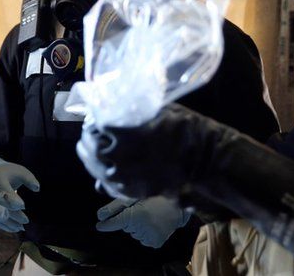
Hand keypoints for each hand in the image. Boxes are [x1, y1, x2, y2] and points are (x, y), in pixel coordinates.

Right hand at [0, 157, 39, 232]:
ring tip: (21, 228)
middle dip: (14, 215)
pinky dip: (4, 225)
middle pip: (1, 206)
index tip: (24, 206)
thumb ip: (29, 179)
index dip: (14, 201)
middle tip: (26, 221)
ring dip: (9, 223)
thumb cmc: (9, 172)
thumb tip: (37, 188)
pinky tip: (14, 229)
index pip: (5, 193)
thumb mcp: (20, 171)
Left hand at [77, 105, 232, 198]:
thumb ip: (130, 106)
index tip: (96, 115)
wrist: (204, 158)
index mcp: (122, 132)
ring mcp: (124, 177)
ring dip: (93, 157)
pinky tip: (105, 168)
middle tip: (92, 131)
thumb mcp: (156, 107)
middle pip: (90, 146)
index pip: (94, 124)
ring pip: (96, 168)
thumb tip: (109, 101)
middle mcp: (118, 156)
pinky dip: (102, 175)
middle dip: (90, 137)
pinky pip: (107, 185)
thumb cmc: (182, 127)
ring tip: (94, 149)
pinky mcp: (131, 191)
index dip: (94, 119)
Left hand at [96, 196, 189, 247]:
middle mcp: (141, 228)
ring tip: (150, 215)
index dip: (106, 225)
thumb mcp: (134, 197)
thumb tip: (99, 216)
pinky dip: (146, 233)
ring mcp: (149, 237)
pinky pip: (143, 239)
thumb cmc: (154, 197)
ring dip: (138, 226)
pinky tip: (154, 223)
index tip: (98, 226)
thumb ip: (115, 206)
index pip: (116, 223)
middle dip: (130, 219)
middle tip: (142, 209)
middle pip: (126, 227)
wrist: (178, 206)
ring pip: (134, 233)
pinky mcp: (155, 243)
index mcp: (136, 215)